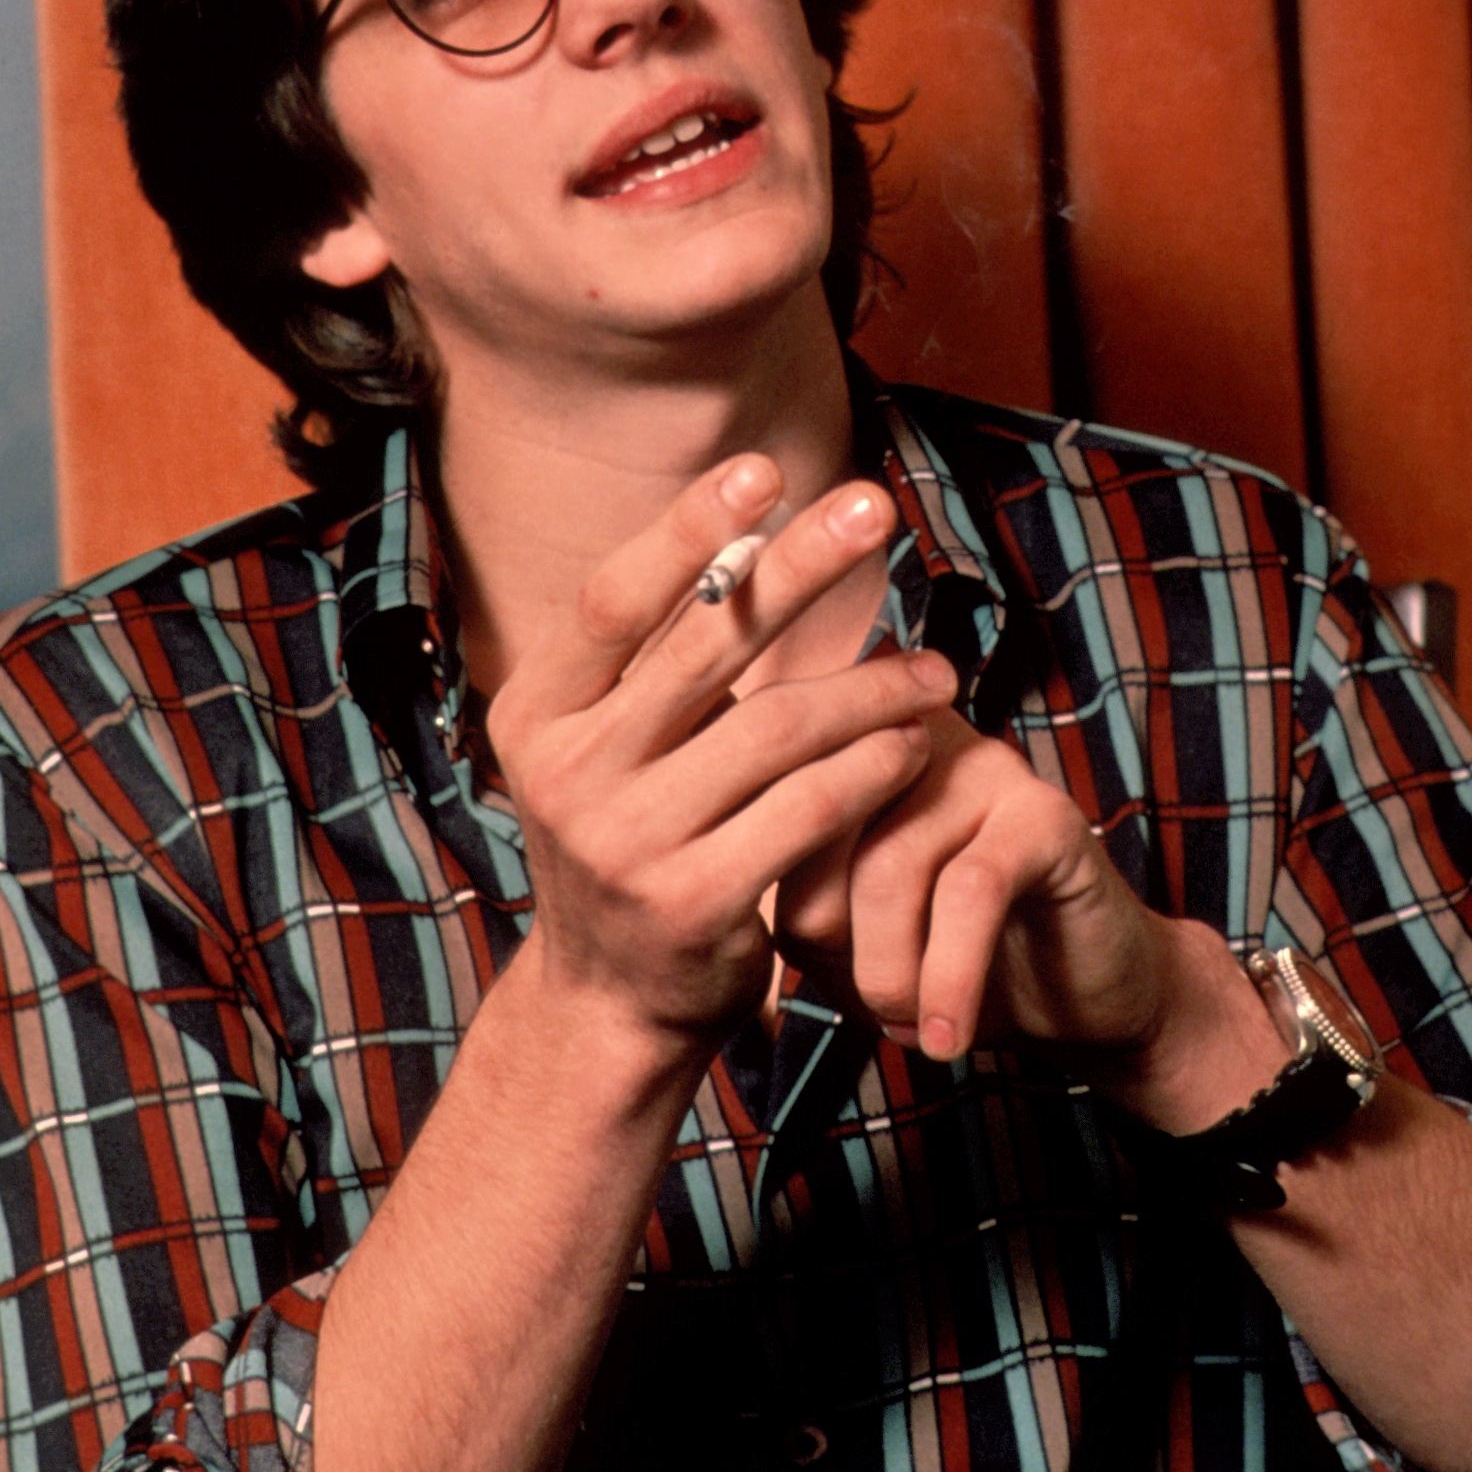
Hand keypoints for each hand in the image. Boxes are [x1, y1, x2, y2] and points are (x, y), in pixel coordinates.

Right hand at [484, 455, 959, 1058]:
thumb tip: (755, 537)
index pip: (613, 601)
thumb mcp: (611, 749)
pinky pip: (809, 809)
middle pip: (707, 647)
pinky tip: (916, 744)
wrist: (610, 1002)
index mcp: (535, 716)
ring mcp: (626, 842)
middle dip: (801, 566)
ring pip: (777, 728)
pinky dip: (872, 767)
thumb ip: (661, 664)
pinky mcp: (694, 901)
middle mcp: (568, 774)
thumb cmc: (634, 841)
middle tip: (877, 509)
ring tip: (936, 670)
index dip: (686, 530)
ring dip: (871, 687)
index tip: (763, 469)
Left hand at [776, 705, 1258, 1109]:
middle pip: (817, 836)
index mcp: (851, 746)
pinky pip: (969, 893)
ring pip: (888, 868)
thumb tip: (740, 907)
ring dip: (890, 975)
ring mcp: (983, 764)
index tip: (832, 976)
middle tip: (874, 1009)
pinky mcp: (1045, 813)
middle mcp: (912, 733)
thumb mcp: (850, 940)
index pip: (771, 814)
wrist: (1085, 995)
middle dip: (834, 948)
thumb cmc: (951, 961)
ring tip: (912, 1024)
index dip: (790, 914)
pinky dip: (948, 978)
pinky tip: (949, 1035)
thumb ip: (797, 906)